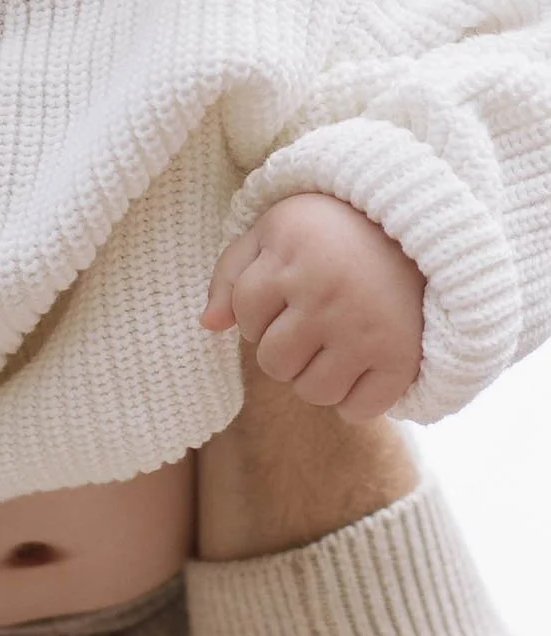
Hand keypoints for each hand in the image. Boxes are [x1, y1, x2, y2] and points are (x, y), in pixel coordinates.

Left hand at [201, 193, 424, 421]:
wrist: (427, 224)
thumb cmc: (336, 229)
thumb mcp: (277, 230)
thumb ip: (234, 272)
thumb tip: (208, 325)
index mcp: (293, 254)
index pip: (244, 316)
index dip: (260, 313)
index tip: (289, 294)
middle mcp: (327, 292)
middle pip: (273, 362)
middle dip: (286, 349)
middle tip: (316, 323)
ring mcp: (366, 328)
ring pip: (312, 392)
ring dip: (317, 378)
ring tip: (338, 346)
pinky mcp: (402, 357)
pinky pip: (358, 411)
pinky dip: (357, 401)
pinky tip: (364, 369)